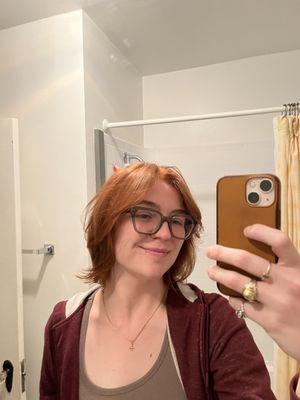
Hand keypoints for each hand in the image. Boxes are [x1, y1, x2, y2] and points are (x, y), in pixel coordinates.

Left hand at [206, 224, 299, 361]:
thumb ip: (287, 269)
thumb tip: (257, 255)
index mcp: (298, 268)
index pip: (280, 241)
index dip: (262, 232)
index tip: (246, 230)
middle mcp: (287, 282)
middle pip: (247, 260)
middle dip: (224, 253)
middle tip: (211, 251)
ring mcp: (277, 302)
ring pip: (239, 283)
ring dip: (221, 275)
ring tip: (212, 271)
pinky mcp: (270, 321)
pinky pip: (242, 306)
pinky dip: (232, 299)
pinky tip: (230, 297)